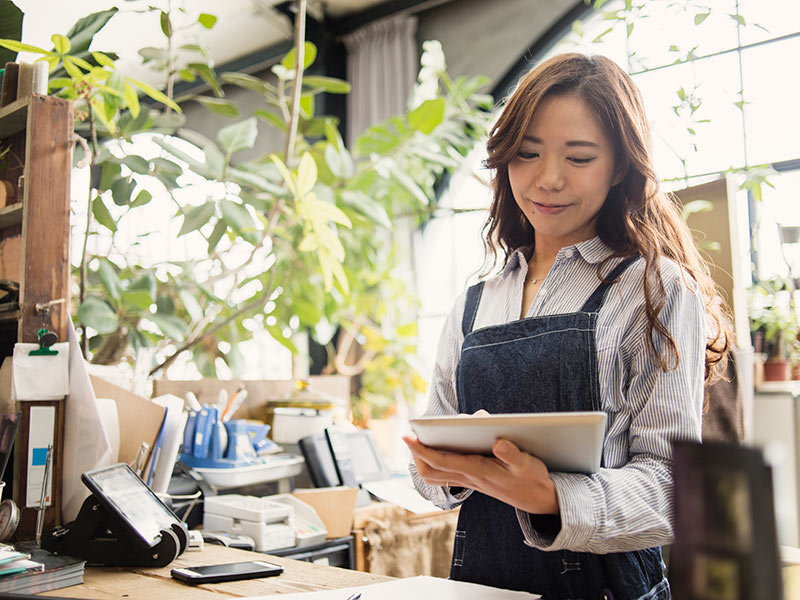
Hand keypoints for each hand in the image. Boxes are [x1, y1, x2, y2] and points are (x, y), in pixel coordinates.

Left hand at [403, 435, 559, 514]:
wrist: (539, 499)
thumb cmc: (532, 479)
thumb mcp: (527, 465)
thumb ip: (512, 454)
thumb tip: (497, 442)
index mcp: (478, 471)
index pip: (441, 461)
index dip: (422, 449)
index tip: (407, 436)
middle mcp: (469, 477)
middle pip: (431, 471)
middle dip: (417, 455)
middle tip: (410, 437)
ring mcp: (470, 480)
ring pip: (436, 475)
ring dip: (424, 460)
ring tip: (419, 440)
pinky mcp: (474, 480)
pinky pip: (446, 474)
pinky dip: (436, 462)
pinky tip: (439, 447)